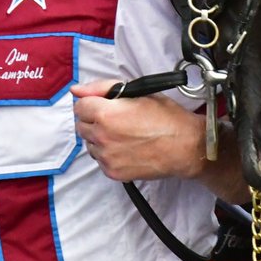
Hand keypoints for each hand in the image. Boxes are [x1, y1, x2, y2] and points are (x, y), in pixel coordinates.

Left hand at [72, 79, 205, 181]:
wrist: (184, 146)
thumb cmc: (165, 117)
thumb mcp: (137, 92)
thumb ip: (102, 88)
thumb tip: (76, 91)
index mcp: (105, 113)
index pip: (79, 106)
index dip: (92, 103)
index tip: (105, 105)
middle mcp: (101, 136)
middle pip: (81, 125)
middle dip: (94, 120)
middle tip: (115, 119)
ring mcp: (106, 157)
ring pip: (89, 144)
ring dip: (99, 137)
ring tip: (122, 134)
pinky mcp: (113, 172)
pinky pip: (100, 160)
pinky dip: (108, 153)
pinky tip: (125, 147)